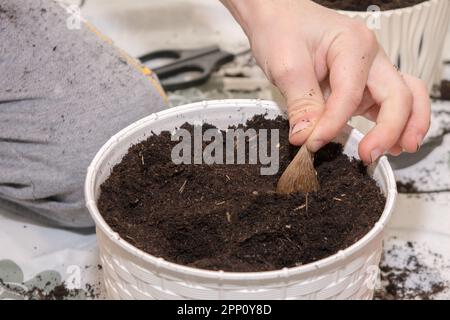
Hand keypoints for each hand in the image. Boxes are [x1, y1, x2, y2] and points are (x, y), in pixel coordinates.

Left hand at [222, 0, 429, 163]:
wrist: (278, 17)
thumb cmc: (282, 29)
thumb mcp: (286, 66)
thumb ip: (300, 104)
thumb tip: (307, 136)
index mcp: (353, 44)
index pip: (351, 94)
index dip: (333, 124)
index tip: (312, 143)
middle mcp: (370, 56)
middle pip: (398, 94)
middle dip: (389, 129)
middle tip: (368, 155)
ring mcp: (369, 71)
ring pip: (404, 98)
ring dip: (405, 126)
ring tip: (396, 150)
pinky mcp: (363, 85)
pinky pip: (388, 104)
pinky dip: (393, 123)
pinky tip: (387, 142)